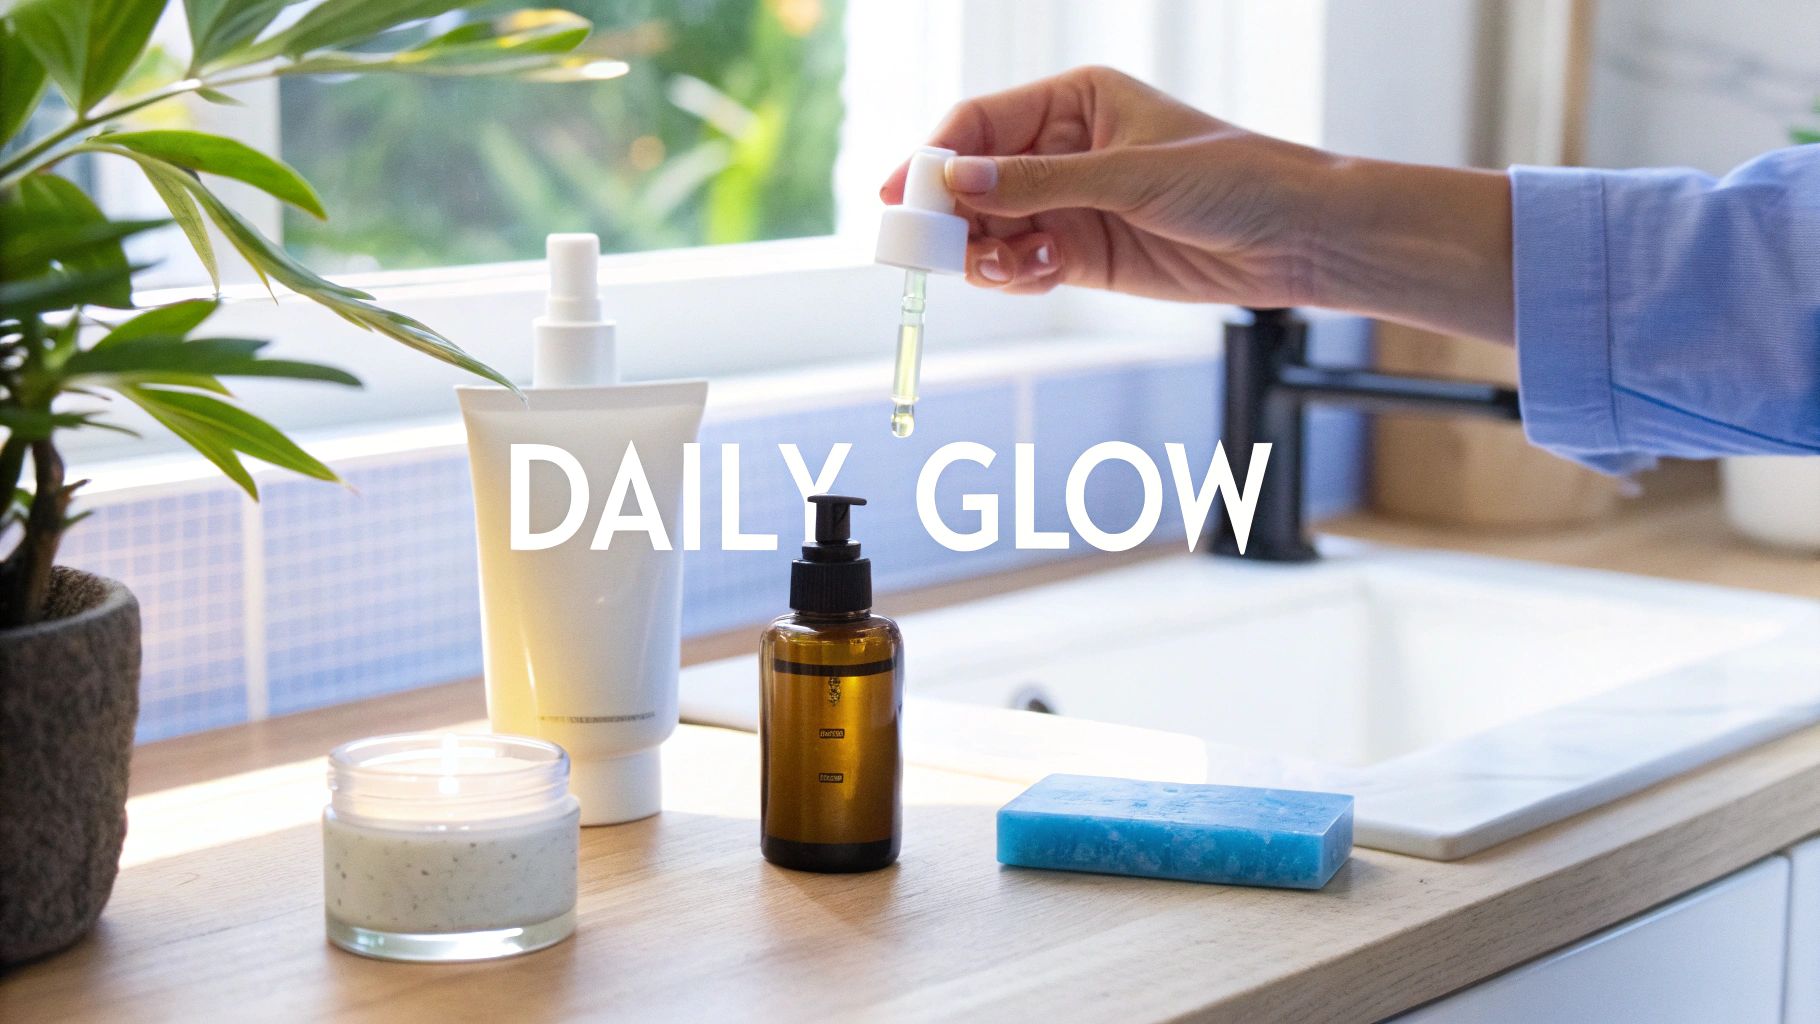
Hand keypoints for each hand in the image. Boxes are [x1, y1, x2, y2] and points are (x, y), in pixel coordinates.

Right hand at [879, 66, 1329, 303]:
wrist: (1296, 239)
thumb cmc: (1232, 178)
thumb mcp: (1130, 174)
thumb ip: (1038, 181)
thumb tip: (956, 179)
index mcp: (1074, 102)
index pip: (979, 123)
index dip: (935, 158)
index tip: (902, 197)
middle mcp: (1063, 150)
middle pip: (974, 180)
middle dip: (950, 215)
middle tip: (930, 250)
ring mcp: (1070, 204)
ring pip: (991, 229)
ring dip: (982, 253)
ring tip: (1003, 267)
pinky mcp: (1083, 255)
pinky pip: (1023, 264)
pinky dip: (1015, 275)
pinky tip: (1037, 274)